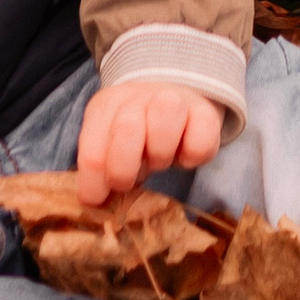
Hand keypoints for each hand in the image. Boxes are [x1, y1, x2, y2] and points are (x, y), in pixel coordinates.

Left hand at [74, 81, 224, 202]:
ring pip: (166, 116)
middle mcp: (138, 97)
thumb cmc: (134, 137)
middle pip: (127, 127)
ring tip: (158, 159)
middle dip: (124, 168)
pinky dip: (191, 156)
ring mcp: (174, 100)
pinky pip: (200, 141)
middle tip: (128, 181)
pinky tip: (183, 154)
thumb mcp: (108, 148)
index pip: (93, 150)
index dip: (94, 183)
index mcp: (106, 107)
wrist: (171, 103)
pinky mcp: (206, 114)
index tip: (98, 200)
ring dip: (160, 153)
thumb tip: (93, 202)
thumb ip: (99, 169)